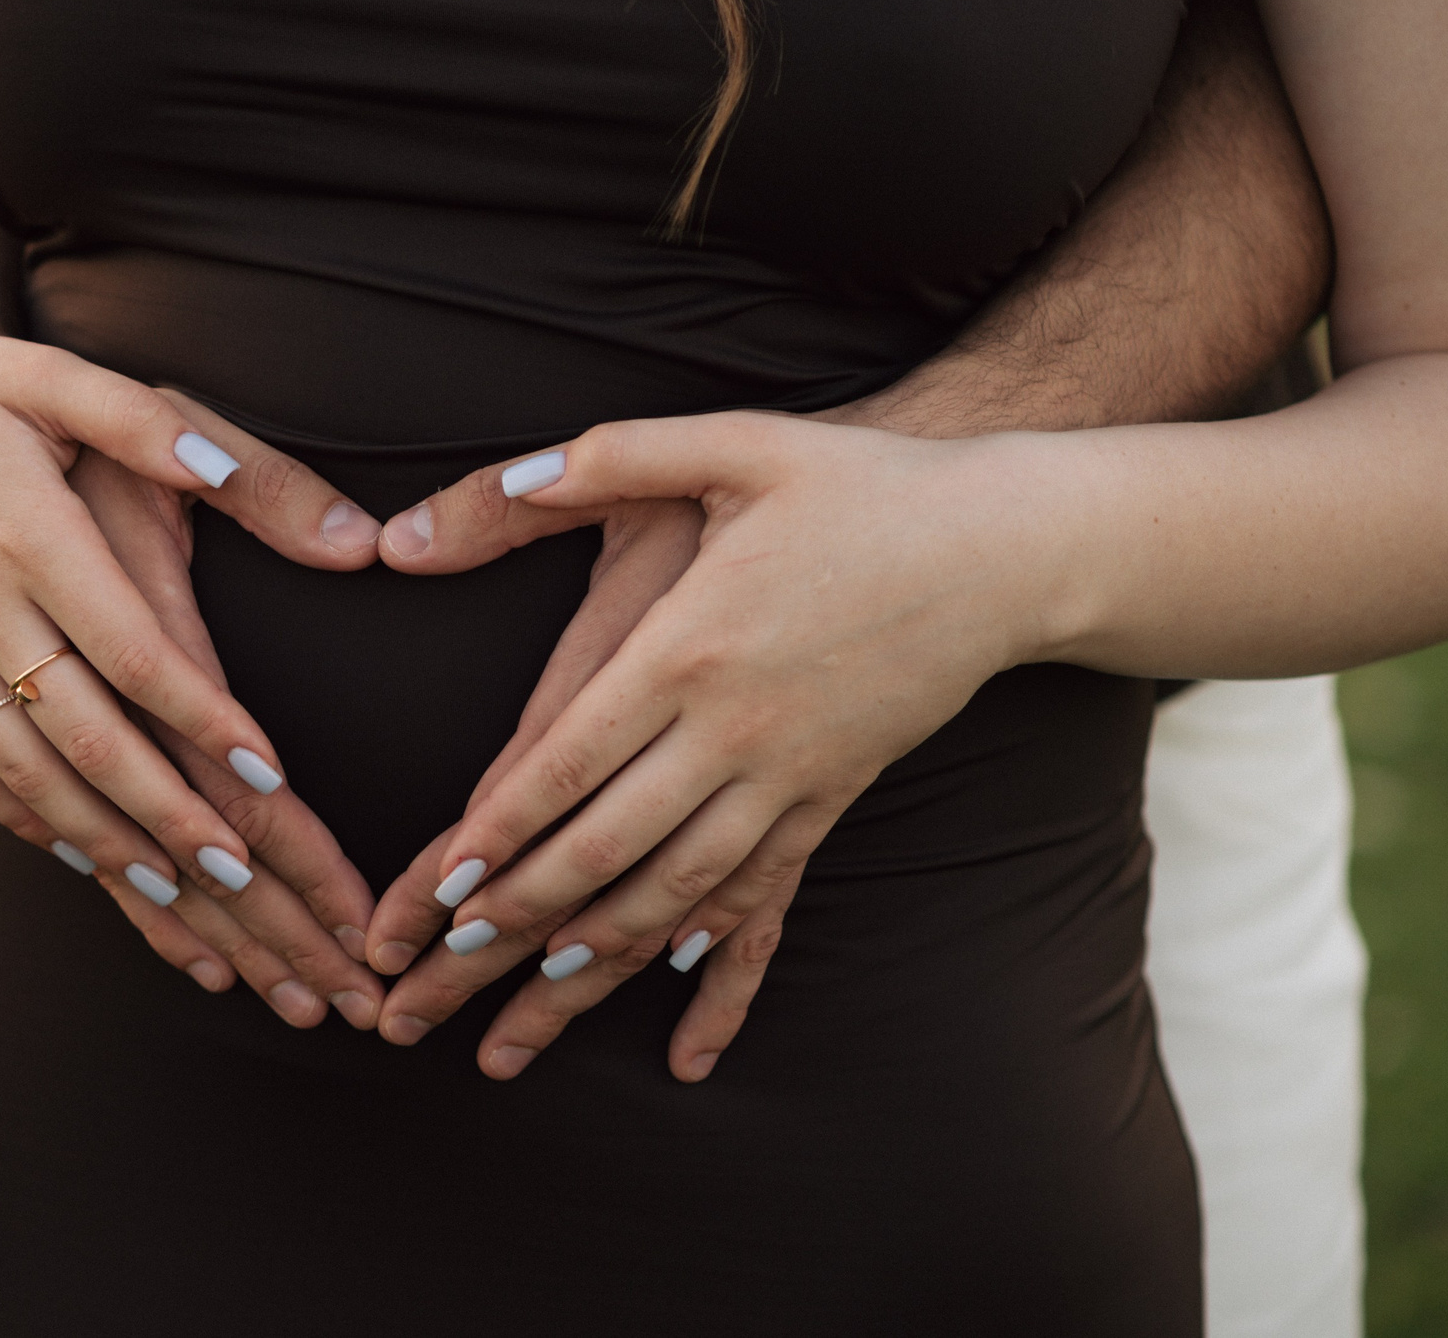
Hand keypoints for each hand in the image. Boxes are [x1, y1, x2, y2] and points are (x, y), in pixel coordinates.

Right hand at [61, 401, 384, 1028]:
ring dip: (112, 845)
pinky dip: (39, 827)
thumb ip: (164, 432)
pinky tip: (97, 869)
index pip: (126, 646)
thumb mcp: (53, 375)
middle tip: (250, 881)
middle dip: (169, 817)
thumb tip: (290, 495)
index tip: (268, 777)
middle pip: (84, 736)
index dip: (199, 717)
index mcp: (25, 532)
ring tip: (194, 903)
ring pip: (29, 773)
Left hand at [362, 412, 1038, 1077]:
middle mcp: (736, 728)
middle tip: (447, 971)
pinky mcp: (836, 792)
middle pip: (609, 845)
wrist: (1006, 542)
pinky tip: (678, 996)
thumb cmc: (858, 482)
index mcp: (690, 645)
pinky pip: (766, 888)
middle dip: (519, 915)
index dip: (502, 830)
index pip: (572, 759)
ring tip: (528, 1004)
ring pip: (678, 886)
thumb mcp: (731, 443)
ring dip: (598, 950)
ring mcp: (792, 772)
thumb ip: (598, 458)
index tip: (441, 888)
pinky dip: (714, 947)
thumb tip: (488, 481)